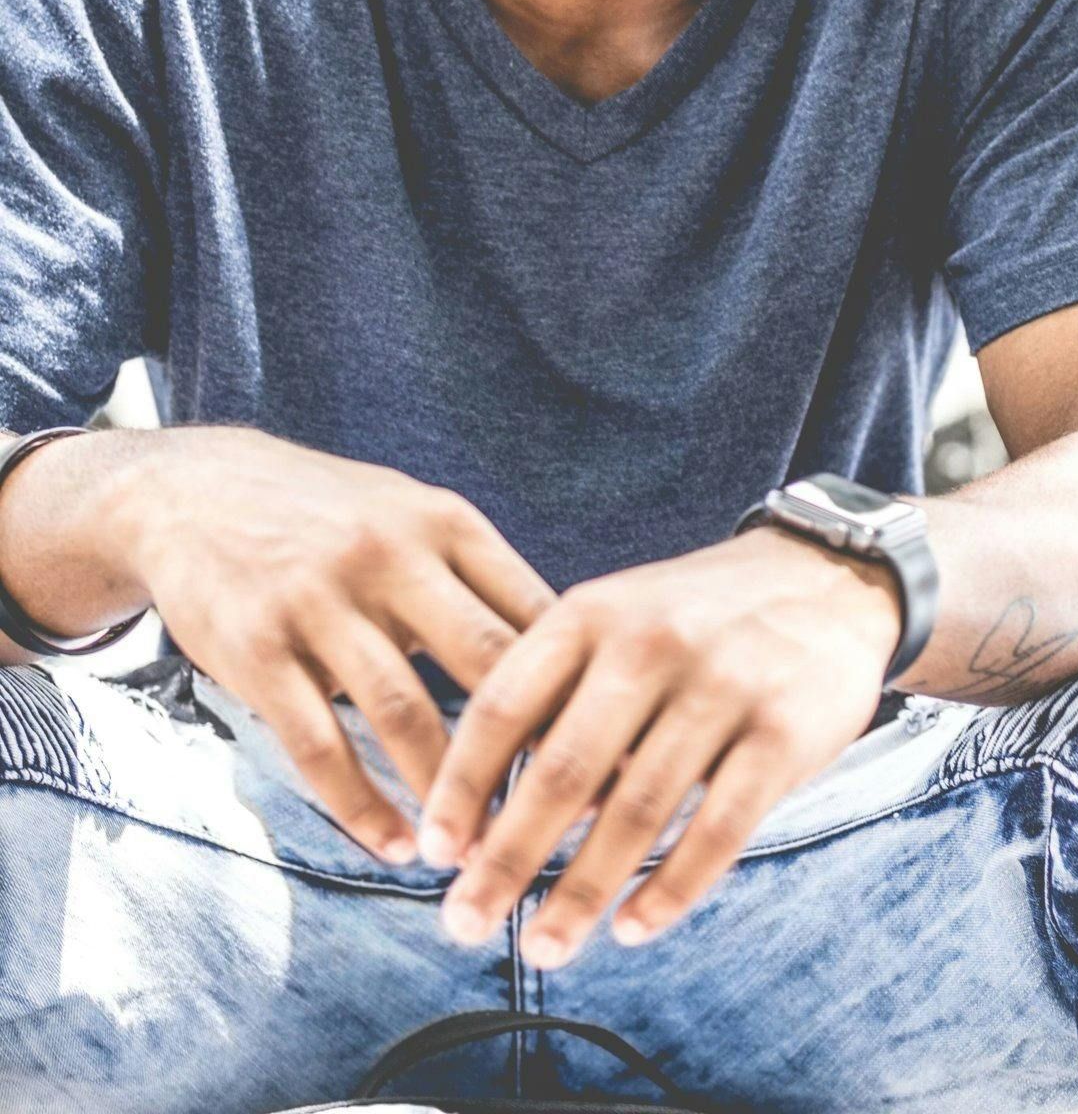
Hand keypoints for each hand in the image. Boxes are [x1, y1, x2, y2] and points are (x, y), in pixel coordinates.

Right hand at [119, 425, 553, 864]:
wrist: (198, 489)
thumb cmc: (330, 515)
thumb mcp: (412, 515)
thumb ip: (478, 578)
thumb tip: (571, 661)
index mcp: (444, 522)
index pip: (534, 614)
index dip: (581, 690)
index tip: (612, 758)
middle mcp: (389, 554)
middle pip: (486, 667)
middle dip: (529, 754)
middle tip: (561, 824)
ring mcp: (320, 600)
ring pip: (405, 715)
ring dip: (447, 796)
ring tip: (475, 854)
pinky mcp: (257, 648)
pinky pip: (319, 745)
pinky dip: (361, 807)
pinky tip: (394, 846)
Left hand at [419, 525, 901, 965]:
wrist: (824, 579)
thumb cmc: (696, 618)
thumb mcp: (616, 619)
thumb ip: (558, 697)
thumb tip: (493, 817)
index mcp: (592, 611)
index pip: (505, 704)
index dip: (462, 784)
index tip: (434, 851)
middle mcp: (650, 643)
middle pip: (562, 771)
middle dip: (507, 859)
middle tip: (463, 924)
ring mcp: (722, 686)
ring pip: (637, 812)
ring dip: (582, 892)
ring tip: (542, 948)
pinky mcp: (784, 731)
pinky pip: (718, 829)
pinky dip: (671, 889)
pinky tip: (633, 928)